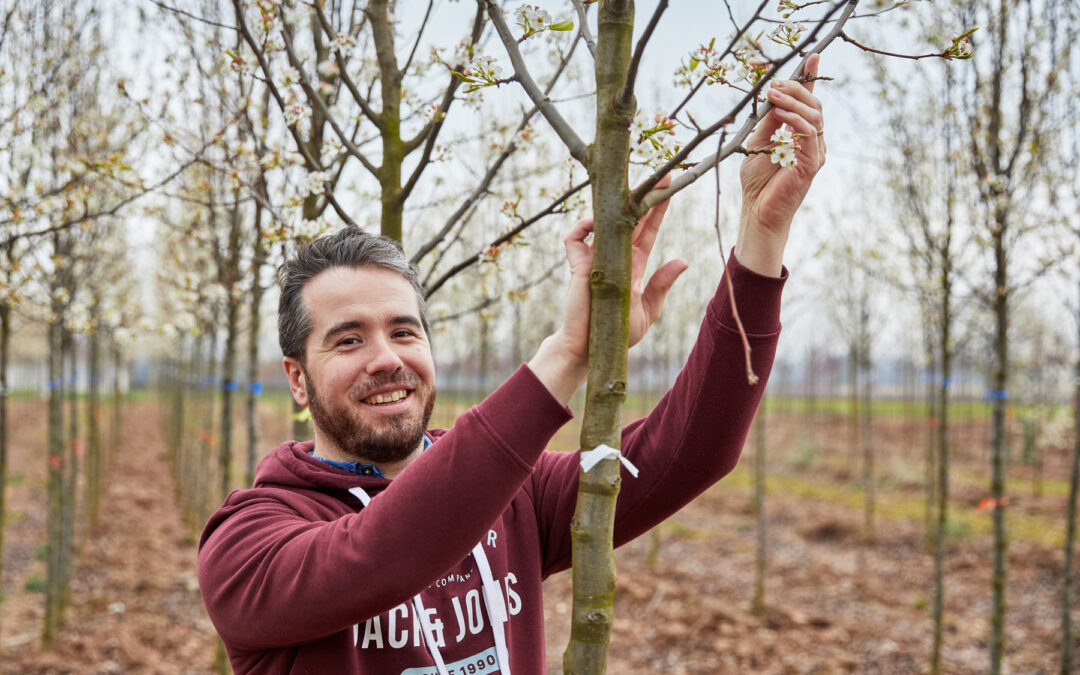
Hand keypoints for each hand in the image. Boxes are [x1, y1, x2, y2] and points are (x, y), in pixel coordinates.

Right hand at [558, 175, 688, 354]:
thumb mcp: (647, 310)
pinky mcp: (577, 265)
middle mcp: (615, 256)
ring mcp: (595, 258)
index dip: (658, 209)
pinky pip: (575, 237)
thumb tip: (683, 260)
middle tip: (659, 174)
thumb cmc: (618, 333)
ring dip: (613, 205)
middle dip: (642, 196)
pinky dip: (583, 227)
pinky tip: (594, 224)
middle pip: (629, 219)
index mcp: (633, 266)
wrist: (589, 349)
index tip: (670, 187)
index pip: (648, 230)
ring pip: (603, 221)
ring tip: (628, 191)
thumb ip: (662, 285)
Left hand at [736, 53, 825, 275]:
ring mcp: (815, 153)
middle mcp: (813, 142)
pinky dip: (797, 122)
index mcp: (802, 135)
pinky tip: (782, 116)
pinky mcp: (811, 165)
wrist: (757, 211)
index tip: (811, 57)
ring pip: (814, 117)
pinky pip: (810, 136)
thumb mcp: (758, 142)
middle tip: (775, 84)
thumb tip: (774, 95)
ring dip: (794, 103)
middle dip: (796, 89)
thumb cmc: (757, 181)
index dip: (811, 79)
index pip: (810, 102)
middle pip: (814, 106)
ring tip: (775, 96)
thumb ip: (769, 121)